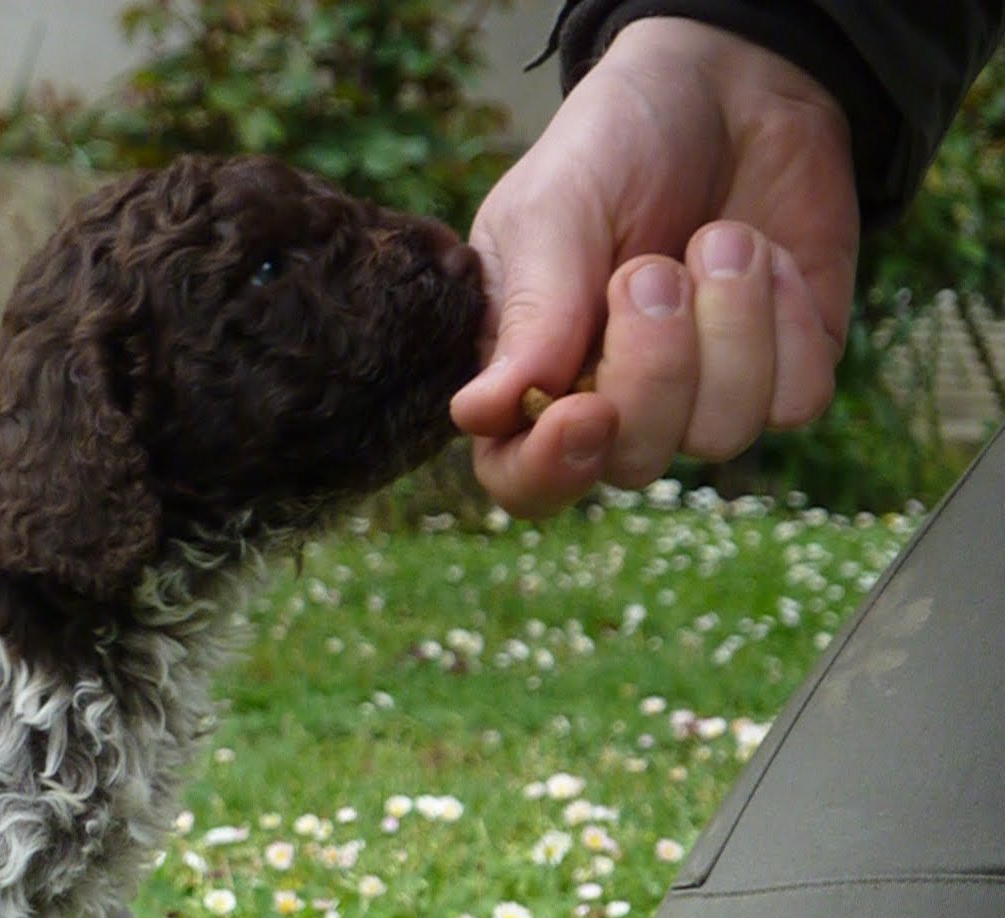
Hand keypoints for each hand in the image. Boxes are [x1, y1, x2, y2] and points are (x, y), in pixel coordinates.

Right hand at [451, 17, 859, 515]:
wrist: (732, 85)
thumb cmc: (614, 145)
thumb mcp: (552, 209)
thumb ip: (527, 314)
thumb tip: (477, 415)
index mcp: (528, 373)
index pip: (520, 477)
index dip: (551, 468)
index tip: (587, 410)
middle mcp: (611, 403)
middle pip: (634, 462)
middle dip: (655, 365)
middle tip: (649, 267)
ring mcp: (701, 397)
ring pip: (721, 435)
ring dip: (728, 325)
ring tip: (713, 240)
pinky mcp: (783, 374)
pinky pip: (795, 400)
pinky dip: (787, 320)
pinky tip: (764, 259)